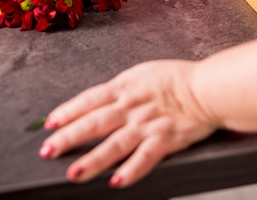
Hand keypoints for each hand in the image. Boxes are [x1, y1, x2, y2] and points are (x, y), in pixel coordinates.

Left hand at [38, 60, 216, 187]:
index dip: (68, 112)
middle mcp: (132, 106)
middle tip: (48, 151)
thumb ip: (125, 89)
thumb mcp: (145, 73)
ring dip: (92, 160)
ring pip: (113, 144)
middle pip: (94, 123)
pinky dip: (130, 171)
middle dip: (68, 138)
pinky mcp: (165, 139)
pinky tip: (116, 182)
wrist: (208, 87)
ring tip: (74, 173)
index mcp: (126, 86)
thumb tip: (104, 101)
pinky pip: (144, 158)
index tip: (50, 123)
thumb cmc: (180, 78)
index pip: (89, 99)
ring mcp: (148, 124)